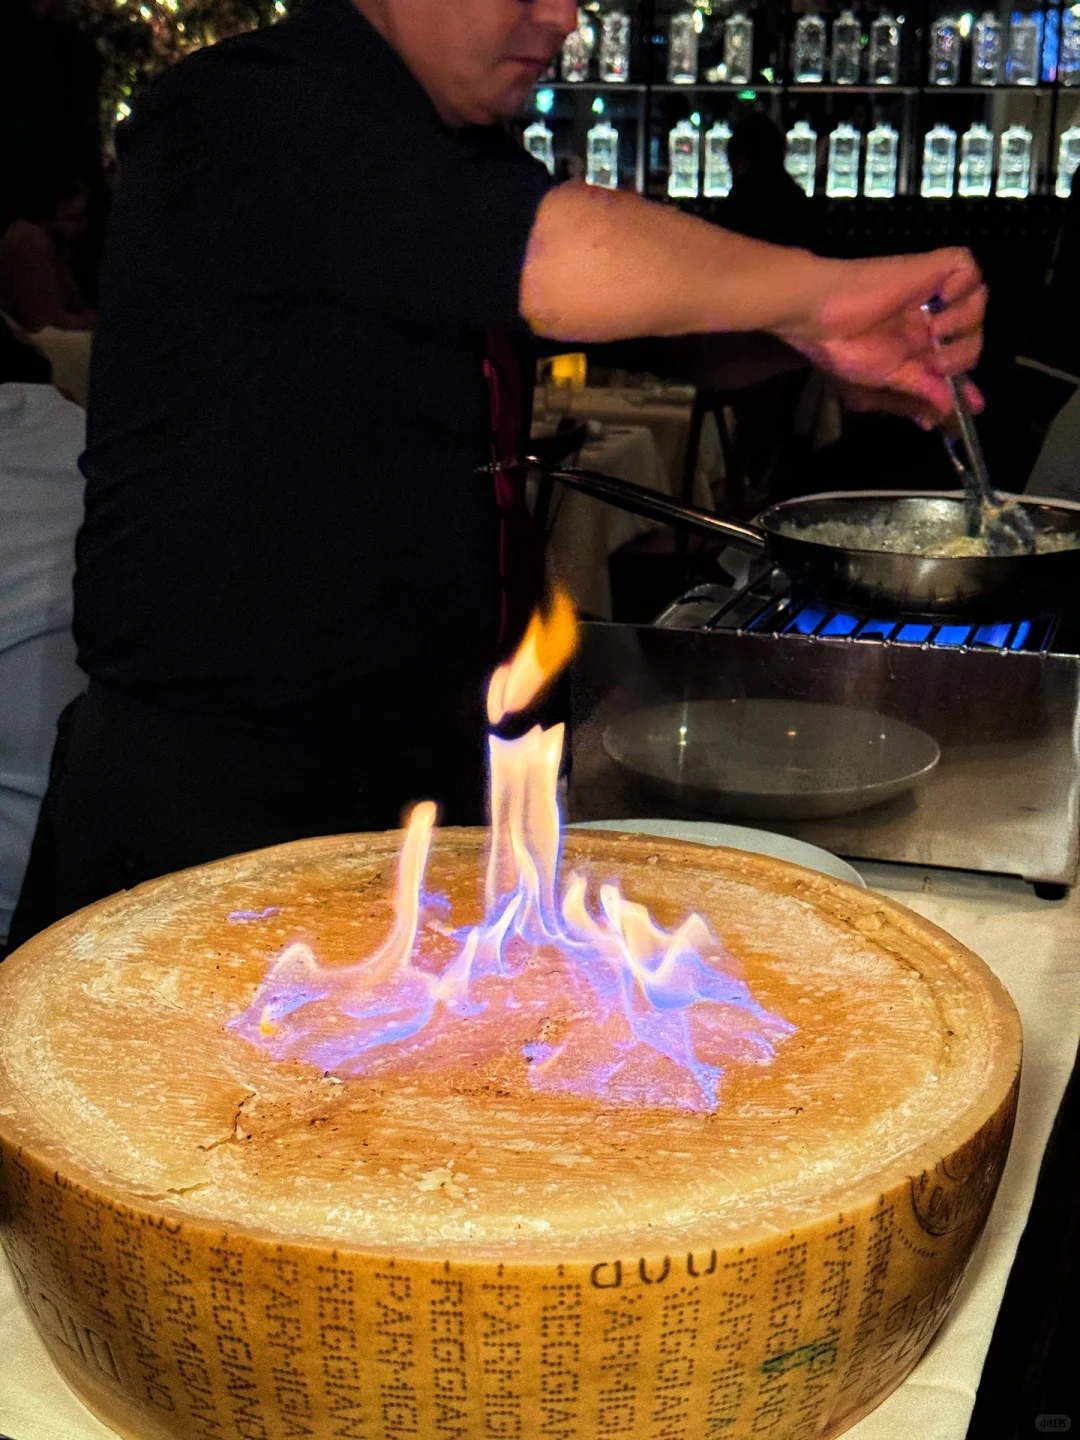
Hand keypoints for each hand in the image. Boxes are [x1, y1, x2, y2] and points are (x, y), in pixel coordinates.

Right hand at [777, 248, 986, 426]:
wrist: (822, 317)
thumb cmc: (844, 351)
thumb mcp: (881, 384)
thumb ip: (917, 396)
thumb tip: (943, 414)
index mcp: (914, 347)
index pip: (954, 363)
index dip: (967, 383)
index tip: (975, 405)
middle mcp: (928, 320)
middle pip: (973, 334)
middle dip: (962, 356)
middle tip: (936, 362)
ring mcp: (931, 294)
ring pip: (978, 300)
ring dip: (964, 322)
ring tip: (934, 330)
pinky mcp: (930, 270)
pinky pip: (967, 266)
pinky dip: (964, 285)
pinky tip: (940, 301)